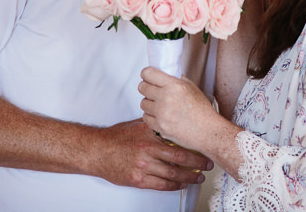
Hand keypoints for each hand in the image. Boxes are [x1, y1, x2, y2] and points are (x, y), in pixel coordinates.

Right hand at [92, 118, 211, 190]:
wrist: (97, 151)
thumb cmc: (117, 138)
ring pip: (172, 175)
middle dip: (197, 163)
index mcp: (150, 136)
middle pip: (179, 159)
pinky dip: (173, 186)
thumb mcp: (137, 126)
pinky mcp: (138, 180)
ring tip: (198, 177)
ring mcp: (143, 167)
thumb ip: (154, 126)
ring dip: (188, 177)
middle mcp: (148, 152)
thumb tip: (170, 119)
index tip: (204, 148)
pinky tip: (181, 185)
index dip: (194, 147)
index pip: (177, 142)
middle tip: (208, 165)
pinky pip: (160, 185)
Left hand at [139, 67, 219, 153]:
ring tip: (159, 105)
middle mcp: (166, 98)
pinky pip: (145, 117)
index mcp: (175, 86)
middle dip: (146, 87)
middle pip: (142, 87)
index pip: (148, 73)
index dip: (146, 74)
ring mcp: (162, 113)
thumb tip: (164, 74)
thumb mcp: (192, 88)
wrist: (207, 131)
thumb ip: (177, 80)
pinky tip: (159, 115)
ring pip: (143, 103)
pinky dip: (150, 116)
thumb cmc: (202, 111)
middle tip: (152, 90)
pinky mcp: (159, 127)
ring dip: (149, 103)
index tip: (147, 76)